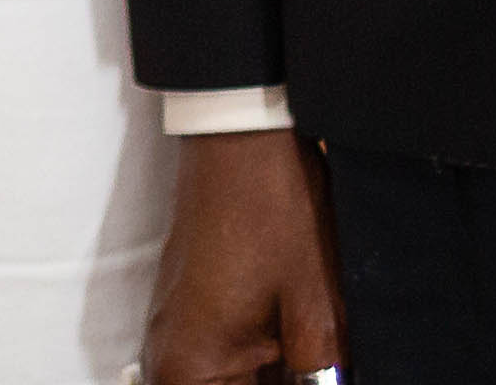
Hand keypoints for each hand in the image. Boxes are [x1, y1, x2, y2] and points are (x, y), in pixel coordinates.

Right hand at [148, 126, 347, 384]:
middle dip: (289, 382)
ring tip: (319, 356)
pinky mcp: (193, 314)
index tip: (324, 377)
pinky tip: (303, 347)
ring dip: (281, 376)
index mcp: (188, 371)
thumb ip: (323, 376)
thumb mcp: (316, 310)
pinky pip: (230, 363)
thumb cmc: (270, 208)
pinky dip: (270, 364)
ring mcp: (179, 334)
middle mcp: (168, 360)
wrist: (242, 135)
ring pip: (238, 384)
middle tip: (327, 365)